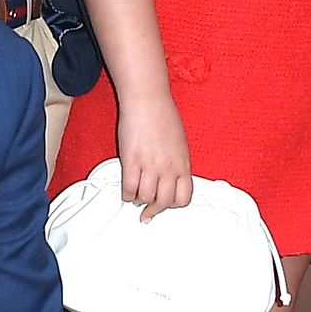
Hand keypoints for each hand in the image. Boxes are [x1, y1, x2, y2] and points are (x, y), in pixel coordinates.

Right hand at [115, 91, 193, 216]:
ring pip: (145, 197)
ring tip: (136, 197)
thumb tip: (172, 180)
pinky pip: (129, 188)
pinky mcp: (131, 161)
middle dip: (155, 209)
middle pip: (164, 202)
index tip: (167, 205)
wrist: (147, 100)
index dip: (174, 205)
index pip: (184, 198)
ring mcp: (149, 165)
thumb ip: (177, 163)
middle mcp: (168, 168)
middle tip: (148, 211)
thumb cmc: (164, 116)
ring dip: (139, 201)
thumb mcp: (180, 143)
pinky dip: (126, 194)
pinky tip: (126, 191)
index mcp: (183, 164)